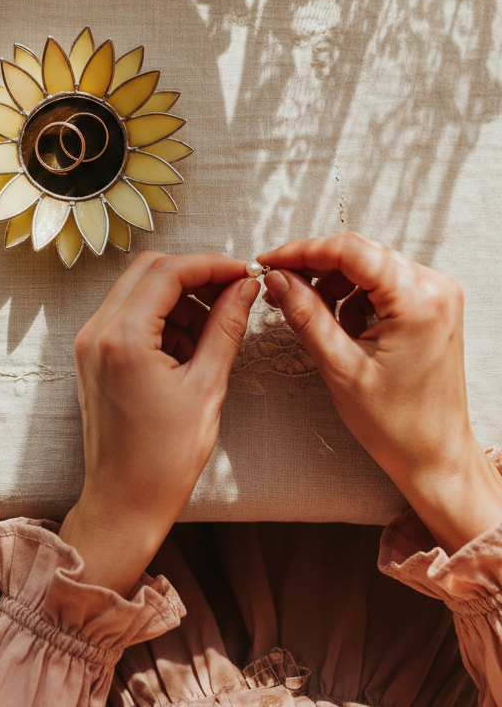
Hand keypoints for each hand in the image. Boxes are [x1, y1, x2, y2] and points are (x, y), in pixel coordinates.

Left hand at [59, 252, 259, 594]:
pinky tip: (192, 347)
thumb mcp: (207, 387)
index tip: (244, 273)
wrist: (123, 503)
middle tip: (234, 293)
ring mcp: (90, 343)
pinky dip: (162, 318)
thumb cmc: (164, 459)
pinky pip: (129, 315)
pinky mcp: (93, 356)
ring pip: (138, 290)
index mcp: (124, 338)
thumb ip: (226, 328)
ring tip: (216, 329)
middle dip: (195, 275)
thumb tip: (245, 288)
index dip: (211, 265)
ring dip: (179, 298)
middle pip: (149, 271)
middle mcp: (97, 332)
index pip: (168, 271)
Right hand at [260, 232, 501, 551]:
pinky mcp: (430, 306)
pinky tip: (338, 323)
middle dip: (314, 267)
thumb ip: (306, 315)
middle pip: (360, 253)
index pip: (351, 251)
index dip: (303, 251)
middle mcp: (434, 289)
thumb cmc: (399, 425)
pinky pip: (383, 283)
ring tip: (307, 311)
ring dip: (333, 282)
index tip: (272, 261)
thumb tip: (278, 280)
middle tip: (278, 284)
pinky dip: (354, 296)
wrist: (434, 455)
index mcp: (418, 301)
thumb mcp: (341, 367)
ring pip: (369, 266)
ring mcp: (436, 296)